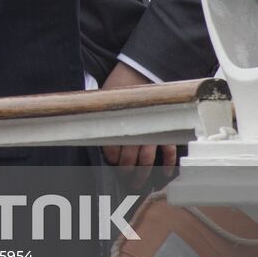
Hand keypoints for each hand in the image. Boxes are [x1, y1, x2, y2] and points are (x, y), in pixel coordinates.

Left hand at [100, 62, 177, 186]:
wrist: (140, 73)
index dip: (112, 161)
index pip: (113, 151)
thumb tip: (87, 132)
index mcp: (119, 123)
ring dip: (143, 174)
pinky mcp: (167, 130)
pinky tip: (165, 174)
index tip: (111, 166)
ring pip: (147, 160)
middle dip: (126, 173)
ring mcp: (154, 131)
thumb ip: (100, 120)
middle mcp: (137, 130)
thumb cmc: (120, 90)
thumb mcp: (104, 102)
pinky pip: (169, 151)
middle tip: (124, 181)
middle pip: (130, 159)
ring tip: (137, 183)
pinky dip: (168, 164)